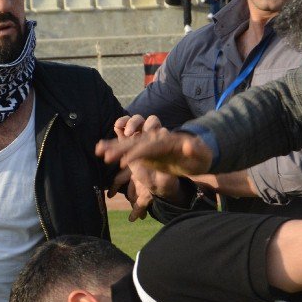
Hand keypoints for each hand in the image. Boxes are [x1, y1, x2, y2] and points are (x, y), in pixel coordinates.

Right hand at [97, 127, 212, 176]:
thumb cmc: (202, 157)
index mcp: (168, 141)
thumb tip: (188, 144)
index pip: (151, 146)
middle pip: (136, 143)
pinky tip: (102, 149)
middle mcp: (156, 139)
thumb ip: (196, 150)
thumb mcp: (202, 155)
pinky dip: (117, 148)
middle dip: (121, 149)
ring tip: (98, 150)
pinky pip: (129, 147)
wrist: (199, 154)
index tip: (126, 161)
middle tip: (105, 155)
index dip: (139, 153)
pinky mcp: (147, 149)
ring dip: (114, 147)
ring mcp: (151, 143)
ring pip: (130, 144)